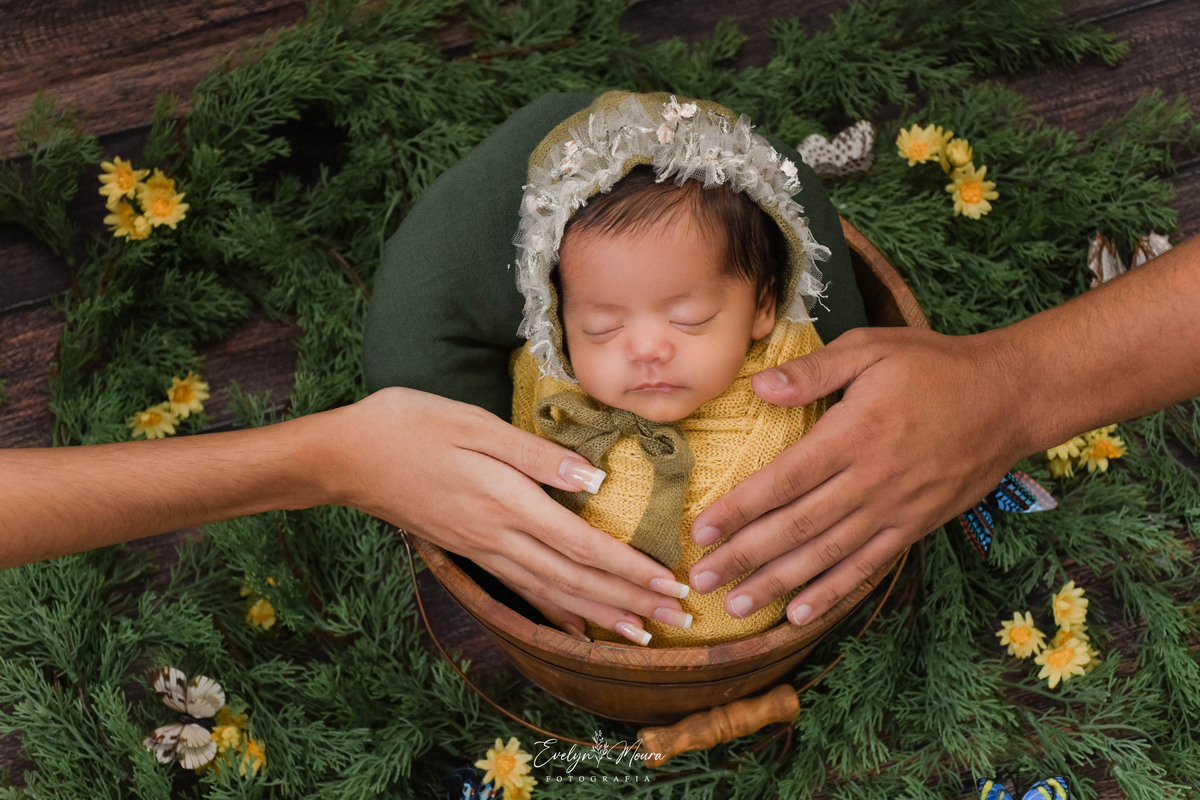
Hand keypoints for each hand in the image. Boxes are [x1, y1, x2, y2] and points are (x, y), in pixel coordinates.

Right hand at [323, 387, 689, 644]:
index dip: (628, 569)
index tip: (668, 584)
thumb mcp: (472, 424)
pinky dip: (555, 611)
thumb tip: (590, 481)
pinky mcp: (469, 550)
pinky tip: (576, 625)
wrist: (344, 458)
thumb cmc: (408, 426)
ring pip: (551, 593)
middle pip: (574, 580)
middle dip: (628, 601)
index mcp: (505, 502)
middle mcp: (497, 537)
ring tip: (640, 633)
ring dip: (599, 614)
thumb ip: (533, 455)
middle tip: (675, 617)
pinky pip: (522, 590)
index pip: (581, 546)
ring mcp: (482, 549)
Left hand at [687, 326, 1026, 626]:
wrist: (1010, 398)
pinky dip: (833, 592)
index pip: (784, 479)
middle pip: (797, 526)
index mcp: (853, 434)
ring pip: (827, 554)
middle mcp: (871, 480)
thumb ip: (814, 370)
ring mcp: (894, 509)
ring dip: (778, 583)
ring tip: (737, 606)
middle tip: (701, 580)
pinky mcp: (915, 526)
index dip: (740, 508)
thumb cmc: (934, 366)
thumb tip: (758, 387)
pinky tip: (799, 613)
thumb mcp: (872, 348)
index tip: (701, 530)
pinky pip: (868, 566)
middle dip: (745, 556)